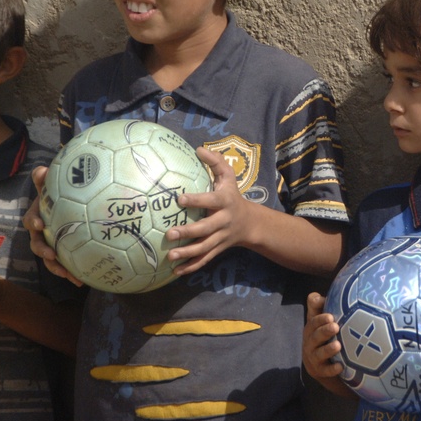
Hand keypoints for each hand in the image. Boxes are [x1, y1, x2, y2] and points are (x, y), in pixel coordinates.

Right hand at [22, 165, 81, 285]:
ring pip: (50, 260)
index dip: (34, 222)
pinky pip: (64, 265)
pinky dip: (71, 273)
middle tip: (53, 255)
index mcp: (37, 218)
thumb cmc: (58, 196)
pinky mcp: (61, 255)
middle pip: (37, 245)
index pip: (31, 220)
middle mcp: (40, 234)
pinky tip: (83, 281)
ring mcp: (50, 245)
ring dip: (58, 268)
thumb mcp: (52, 186)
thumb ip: (45, 180)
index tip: (39, 224)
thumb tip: (41, 170)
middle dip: (44, 251)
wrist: (68, 205)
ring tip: (70, 276)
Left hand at [167, 147, 255, 274]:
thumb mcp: (228, 177)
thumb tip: (197, 148)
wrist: (251, 223)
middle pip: (206, 228)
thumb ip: (215, 162)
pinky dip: (191, 267)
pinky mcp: (218, 249)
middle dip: (188, 232)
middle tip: (170, 234)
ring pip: (205, 247)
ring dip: (187, 253)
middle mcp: (223, 221)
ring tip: (170, 256)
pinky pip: (205, 259)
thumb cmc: (232, 195)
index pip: (211, 201)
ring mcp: (221, 237)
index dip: (197, 200)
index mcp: (224, 202)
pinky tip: (176, 272)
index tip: (180, 199)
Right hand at [302, 292, 343, 379]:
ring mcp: (314, 358)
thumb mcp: (320, 321)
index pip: (312, 322)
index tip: (330, 316)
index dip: (319, 319)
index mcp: (311, 330)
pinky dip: (332, 369)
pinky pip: (325, 371)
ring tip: (338, 345)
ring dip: (328, 349)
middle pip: (315, 337)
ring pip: (318, 354)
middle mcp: (310, 343)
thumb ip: (318, 307)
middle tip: (335, 326)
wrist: (322, 366)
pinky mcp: (320, 371)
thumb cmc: (324, 337)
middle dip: (324, 331)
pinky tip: (340, 366)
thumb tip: (318, 296)